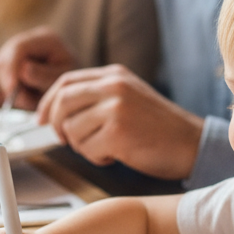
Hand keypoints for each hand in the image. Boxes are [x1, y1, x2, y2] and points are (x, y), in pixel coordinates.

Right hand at [0, 27, 77, 109]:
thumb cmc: (71, 82)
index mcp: (46, 38)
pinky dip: (8, 85)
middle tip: (18, 98)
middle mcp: (31, 39)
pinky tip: (22, 94)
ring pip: (0, 65)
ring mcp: (20, 48)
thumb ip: (44, 75)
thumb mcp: (63, 79)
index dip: (11, 67)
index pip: (19, 47)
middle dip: (7, 78)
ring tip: (27, 98)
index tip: (12, 89)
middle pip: (5, 55)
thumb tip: (23, 70)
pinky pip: (1, 73)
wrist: (73, 86)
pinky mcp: (13, 60)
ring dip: (7, 84)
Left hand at [37, 65, 202, 178]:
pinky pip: (86, 149)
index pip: (66, 81)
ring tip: (107, 148)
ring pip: (71, 130)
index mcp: (114, 75)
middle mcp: (114, 86)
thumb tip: (54, 112)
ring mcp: (116, 108)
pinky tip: (116, 156)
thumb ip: (97, 97)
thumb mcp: (127, 98)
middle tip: (68, 141)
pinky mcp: (118, 132)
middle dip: (57, 126)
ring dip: (83, 147)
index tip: (41, 120)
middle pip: (62, 103)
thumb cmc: (159, 129)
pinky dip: (97, 158)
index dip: (48, 102)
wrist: (192, 144)